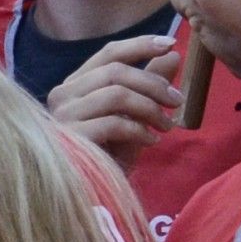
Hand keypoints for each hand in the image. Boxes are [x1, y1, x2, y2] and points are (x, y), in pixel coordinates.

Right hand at [45, 33, 181, 169]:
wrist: (89, 197)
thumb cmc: (109, 157)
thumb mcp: (134, 117)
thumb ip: (148, 86)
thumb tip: (172, 54)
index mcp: (75, 85)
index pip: (108, 53)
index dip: (140, 44)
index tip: (170, 44)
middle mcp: (63, 94)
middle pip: (115, 71)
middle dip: (153, 82)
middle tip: (177, 101)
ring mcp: (63, 116)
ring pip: (115, 94)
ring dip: (149, 107)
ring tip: (167, 125)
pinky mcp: (71, 138)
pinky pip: (113, 123)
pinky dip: (139, 130)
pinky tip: (152, 141)